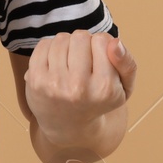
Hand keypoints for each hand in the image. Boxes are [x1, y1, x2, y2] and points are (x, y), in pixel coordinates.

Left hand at [25, 30, 136, 144]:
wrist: (69, 126)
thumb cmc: (99, 100)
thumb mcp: (124, 87)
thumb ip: (127, 63)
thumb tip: (114, 42)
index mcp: (104, 88)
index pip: (103, 40)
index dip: (101, 45)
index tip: (99, 59)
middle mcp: (78, 87)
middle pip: (81, 37)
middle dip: (83, 43)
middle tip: (83, 61)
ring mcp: (54, 84)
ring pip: (62, 39)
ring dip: (67, 45)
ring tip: (70, 63)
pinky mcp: (35, 80)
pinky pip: (44, 44)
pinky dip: (50, 48)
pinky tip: (55, 63)